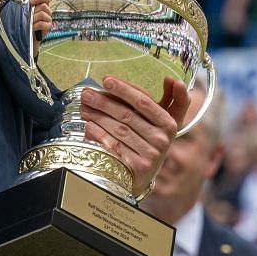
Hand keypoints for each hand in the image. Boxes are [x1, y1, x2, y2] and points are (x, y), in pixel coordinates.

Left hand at [26, 0, 52, 40]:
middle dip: (34, 11)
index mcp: (43, 7)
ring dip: (33, 18)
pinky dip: (35, 25)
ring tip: (30, 23)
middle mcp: (47, 12)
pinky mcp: (48, 27)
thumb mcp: (27, 14)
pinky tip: (32, 28)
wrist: (29, 37)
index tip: (31, 2)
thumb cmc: (27, 24)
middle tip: (28, 16)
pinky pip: (42, 23)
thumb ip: (28, 7)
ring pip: (42, 14)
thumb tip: (25, 2)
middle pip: (43, 6)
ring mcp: (49, 19)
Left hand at [80, 76, 190, 192]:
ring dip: (98, 116)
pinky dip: (99, 134)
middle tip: (86, 93)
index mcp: (169, 123)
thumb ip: (171, 99)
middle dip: (104, 102)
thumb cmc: (150, 142)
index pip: (143, 102)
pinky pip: (114, 146)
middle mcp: (162, 139)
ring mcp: (150, 155)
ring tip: (84, 107)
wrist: (142, 176)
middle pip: (127, 115)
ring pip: (119, 129)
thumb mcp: (164, 122)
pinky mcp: (137, 167)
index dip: (124, 90)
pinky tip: (88, 125)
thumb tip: (171, 79)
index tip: (106, 80)